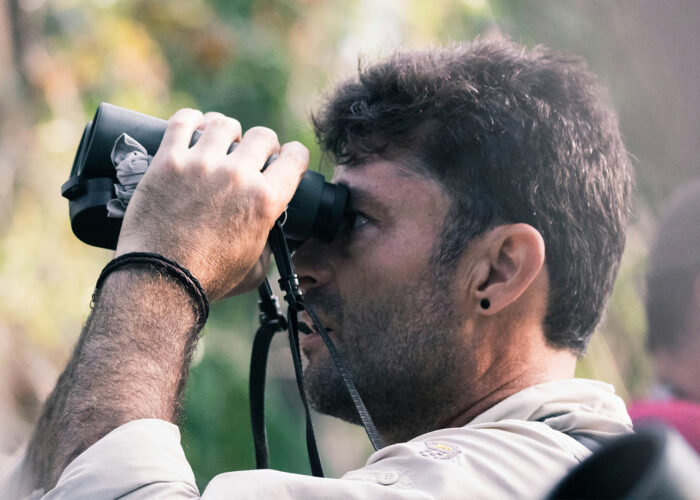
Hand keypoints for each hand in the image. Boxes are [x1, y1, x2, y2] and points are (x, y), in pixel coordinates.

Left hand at [115, 109, 307, 299]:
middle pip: (262, 136)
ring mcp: (201, 164)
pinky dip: (191, 120)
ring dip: (226, 131)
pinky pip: (183, 121)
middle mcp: (238, 176)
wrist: (161, 280)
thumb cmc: (208, 279)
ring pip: (224, 124)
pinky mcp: (168, 161)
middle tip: (250, 155)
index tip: (285, 158)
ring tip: (219, 141)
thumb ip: (268, 245)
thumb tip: (266, 232)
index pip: (295, 157)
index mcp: (265, 200)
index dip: (294, 155)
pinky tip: (192, 126)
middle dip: (262, 145)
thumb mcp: (255, 269)